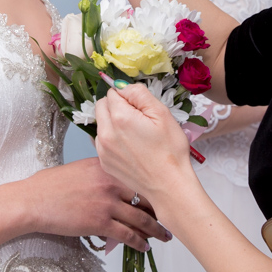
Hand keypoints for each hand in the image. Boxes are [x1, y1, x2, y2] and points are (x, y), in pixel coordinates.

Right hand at [25, 157, 170, 250]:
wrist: (35, 200)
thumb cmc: (52, 185)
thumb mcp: (81, 167)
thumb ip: (102, 168)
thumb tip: (117, 175)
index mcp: (107, 166)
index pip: (139, 176)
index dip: (153, 188)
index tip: (161, 195)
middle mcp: (110, 182)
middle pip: (145, 197)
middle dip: (159, 209)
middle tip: (169, 216)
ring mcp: (106, 203)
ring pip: (141, 218)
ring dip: (155, 230)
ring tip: (164, 235)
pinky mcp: (100, 222)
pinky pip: (127, 235)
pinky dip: (139, 242)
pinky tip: (145, 246)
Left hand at [95, 84, 193, 208]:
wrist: (169, 186)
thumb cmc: (170, 150)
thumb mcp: (162, 113)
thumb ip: (139, 93)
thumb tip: (121, 85)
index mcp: (119, 118)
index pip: (113, 92)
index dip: (128, 97)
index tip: (141, 109)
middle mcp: (105, 133)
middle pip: (102, 105)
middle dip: (116, 106)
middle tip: (137, 119)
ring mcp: (102, 149)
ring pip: (101, 123)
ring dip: (112, 123)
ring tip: (134, 135)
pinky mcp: (103, 162)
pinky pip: (102, 141)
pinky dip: (112, 139)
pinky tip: (130, 148)